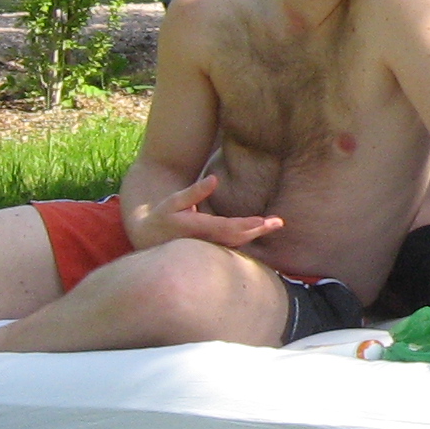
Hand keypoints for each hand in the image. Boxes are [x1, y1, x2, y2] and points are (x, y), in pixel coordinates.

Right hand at [145, 174, 281, 247]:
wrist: (151, 240)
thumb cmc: (164, 217)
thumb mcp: (174, 201)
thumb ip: (194, 192)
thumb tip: (214, 179)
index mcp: (198, 229)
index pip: (226, 228)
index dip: (245, 225)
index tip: (262, 220)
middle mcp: (207, 241)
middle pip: (237, 237)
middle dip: (258, 230)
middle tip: (279, 222)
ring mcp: (210, 247)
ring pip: (237, 243)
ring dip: (257, 234)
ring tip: (276, 223)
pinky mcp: (212, 249)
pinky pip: (233, 245)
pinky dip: (248, 238)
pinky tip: (262, 229)